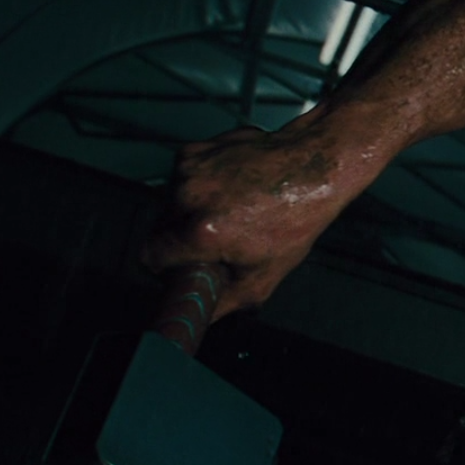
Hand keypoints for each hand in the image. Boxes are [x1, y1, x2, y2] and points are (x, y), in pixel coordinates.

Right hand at [142, 119, 357, 320]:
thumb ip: (221, 303)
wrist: (314, 167)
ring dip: (189, 210)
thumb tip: (198, 315)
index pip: (150, 257)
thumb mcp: (263, 277)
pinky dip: (199, 185)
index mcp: (201, 231)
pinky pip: (182, 177)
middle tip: (217, 239)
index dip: (166, 266)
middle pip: (159, 229)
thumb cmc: (296, 218)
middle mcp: (189, 197)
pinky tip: (230, 189)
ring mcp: (190, 169)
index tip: (183, 265)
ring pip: (170, 202)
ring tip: (230, 211)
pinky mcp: (195, 150)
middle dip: (180, 238)